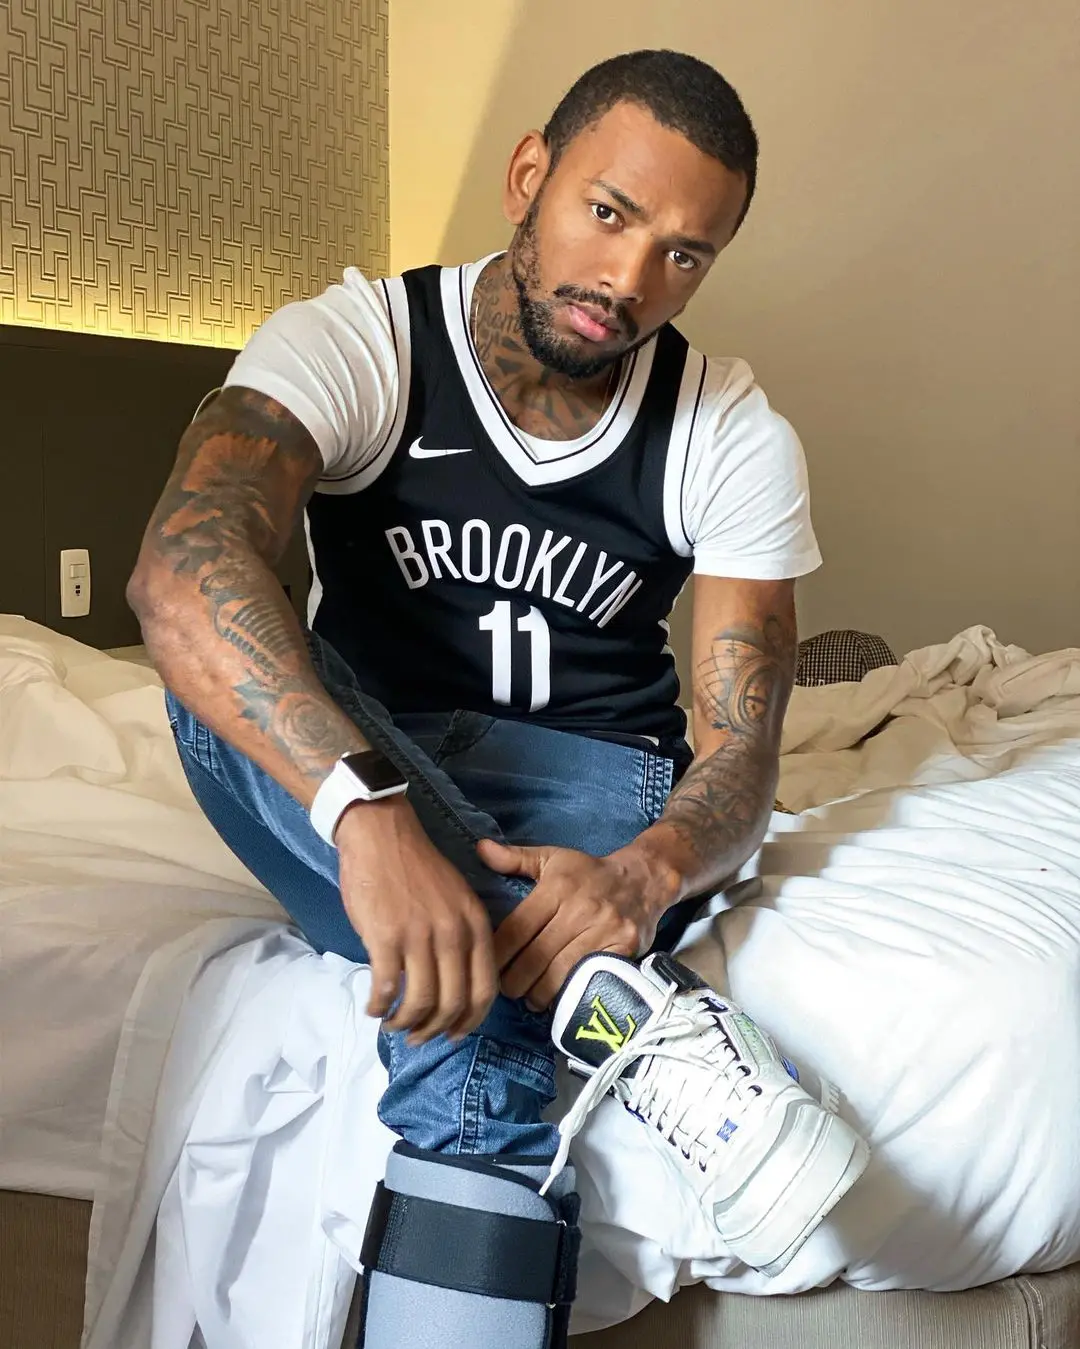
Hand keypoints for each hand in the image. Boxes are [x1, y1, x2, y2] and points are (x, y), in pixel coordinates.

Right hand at [336, 797, 497, 1044]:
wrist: (381, 834)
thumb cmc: (417, 867)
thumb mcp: (458, 898)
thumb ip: (463, 937)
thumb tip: (455, 983)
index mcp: (475, 925)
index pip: (484, 990)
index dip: (470, 1021)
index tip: (454, 1034)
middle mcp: (453, 934)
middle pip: (453, 1004)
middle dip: (434, 1030)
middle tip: (417, 1037)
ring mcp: (419, 937)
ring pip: (419, 1003)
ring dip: (404, 1023)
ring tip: (392, 1023)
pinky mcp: (385, 937)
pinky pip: (385, 988)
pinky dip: (379, 1006)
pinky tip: (374, 1007)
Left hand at [479, 839, 668, 1010]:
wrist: (644, 879)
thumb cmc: (590, 872)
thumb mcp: (553, 858)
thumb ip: (515, 858)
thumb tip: (480, 849)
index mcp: (557, 888)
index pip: (517, 930)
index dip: (498, 955)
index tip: (488, 966)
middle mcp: (579, 911)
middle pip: (534, 959)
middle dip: (514, 981)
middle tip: (507, 988)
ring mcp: (604, 933)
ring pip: (559, 976)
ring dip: (538, 994)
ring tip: (529, 996)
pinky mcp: (623, 951)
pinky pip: (588, 981)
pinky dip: (569, 994)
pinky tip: (558, 997)